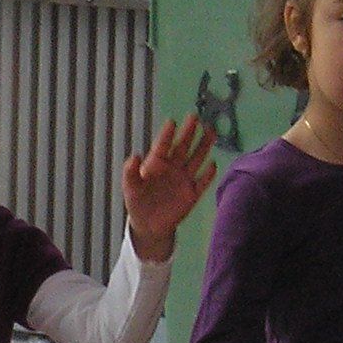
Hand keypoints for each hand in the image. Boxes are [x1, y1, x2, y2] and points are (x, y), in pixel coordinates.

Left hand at [122, 117, 218, 260]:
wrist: (149, 225)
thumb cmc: (138, 202)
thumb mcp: (130, 187)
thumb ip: (130, 172)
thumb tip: (135, 156)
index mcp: (156, 163)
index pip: (163, 146)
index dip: (167, 135)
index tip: (172, 122)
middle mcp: (172, 167)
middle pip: (182, 147)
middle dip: (189, 132)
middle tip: (194, 117)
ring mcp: (183, 179)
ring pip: (196, 159)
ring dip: (203, 146)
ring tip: (210, 131)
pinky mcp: (192, 193)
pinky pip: (202, 182)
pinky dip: (208, 175)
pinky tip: (212, 164)